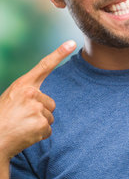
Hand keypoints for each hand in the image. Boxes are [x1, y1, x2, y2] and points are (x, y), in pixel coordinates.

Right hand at [0, 40, 75, 160]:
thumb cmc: (1, 119)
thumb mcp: (11, 99)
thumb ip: (27, 95)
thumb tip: (43, 101)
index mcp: (22, 85)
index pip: (43, 66)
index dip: (59, 54)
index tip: (71, 43)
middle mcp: (31, 93)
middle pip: (50, 103)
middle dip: (40, 112)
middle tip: (21, 118)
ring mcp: (36, 108)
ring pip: (49, 117)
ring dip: (38, 124)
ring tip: (21, 126)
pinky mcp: (41, 123)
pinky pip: (48, 130)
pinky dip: (39, 135)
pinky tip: (25, 135)